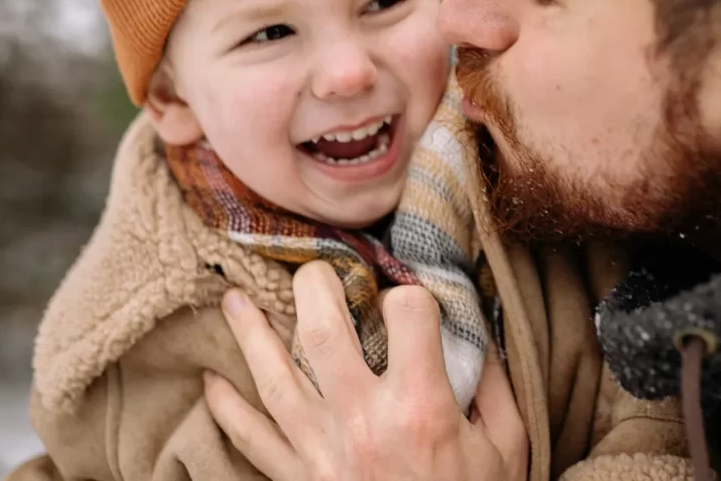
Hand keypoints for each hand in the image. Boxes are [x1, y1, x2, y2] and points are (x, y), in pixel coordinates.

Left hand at [204, 260, 528, 480]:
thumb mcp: (508, 447)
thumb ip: (491, 383)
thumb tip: (473, 331)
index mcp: (421, 408)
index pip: (407, 314)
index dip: (413, 296)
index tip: (413, 303)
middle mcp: (364, 422)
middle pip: (321, 331)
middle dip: (313, 285)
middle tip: (315, 269)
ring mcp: (323, 452)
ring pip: (272, 378)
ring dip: (249, 333)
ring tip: (233, 299)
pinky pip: (252, 440)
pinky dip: (228, 410)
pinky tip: (212, 382)